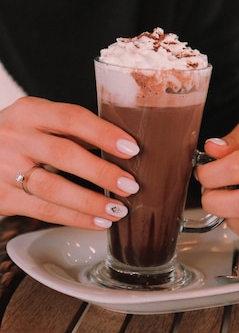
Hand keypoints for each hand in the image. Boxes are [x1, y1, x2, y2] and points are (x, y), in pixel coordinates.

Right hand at [0, 97, 139, 228]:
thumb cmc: (19, 136)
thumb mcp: (39, 121)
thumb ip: (73, 131)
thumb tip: (122, 148)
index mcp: (30, 112)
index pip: (72, 118)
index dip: (104, 134)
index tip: (132, 149)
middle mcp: (15, 137)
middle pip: (63, 155)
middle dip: (101, 172)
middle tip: (130, 185)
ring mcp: (4, 168)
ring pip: (52, 189)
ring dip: (90, 202)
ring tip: (118, 209)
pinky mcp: (2, 197)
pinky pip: (43, 210)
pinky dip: (74, 218)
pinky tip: (97, 221)